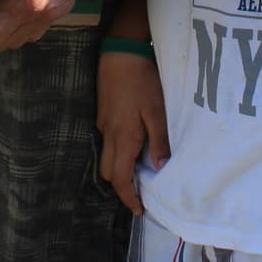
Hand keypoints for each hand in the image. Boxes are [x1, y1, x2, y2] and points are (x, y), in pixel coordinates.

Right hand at [96, 50, 168, 213]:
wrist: (120, 52)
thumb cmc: (142, 80)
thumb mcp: (157, 110)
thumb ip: (159, 140)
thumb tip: (159, 168)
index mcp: (124, 137)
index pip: (121, 178)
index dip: (128, 197)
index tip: (139, 209)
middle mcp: (109, 134)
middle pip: (109, 172)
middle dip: (122, 187)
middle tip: (140, 192)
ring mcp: (103, 124)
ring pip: (106, 157)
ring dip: (119, 170)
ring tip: (138, 171)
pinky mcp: (102, 114)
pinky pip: (106, 141)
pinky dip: (117, 152)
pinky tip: (131, 144)